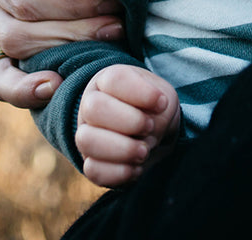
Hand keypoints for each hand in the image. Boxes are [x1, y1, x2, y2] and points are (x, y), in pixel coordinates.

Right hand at [0, 0, 124, 108]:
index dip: (71, 5)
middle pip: (25, 31)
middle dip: (78, 30)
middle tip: (122, 23)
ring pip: (20, 54)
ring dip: (67, 51)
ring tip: (112, 44)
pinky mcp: (6, 53)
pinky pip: (1, 82)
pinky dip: (23, 90)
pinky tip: (54, 87)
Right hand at [76, 65, 181, 188]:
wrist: (157, 135)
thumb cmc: (157, 109)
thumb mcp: (164, 99)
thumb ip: (158, 106)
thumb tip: (149, 128)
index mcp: (108, 80)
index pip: (114, 79)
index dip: (140, 92)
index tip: (161, 104)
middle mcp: (91, 105)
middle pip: (94, 108)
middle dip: (129, 121)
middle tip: (150, 127)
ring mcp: (87, 135)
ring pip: (86, 140)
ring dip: (122, 149)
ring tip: (144, 151)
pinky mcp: (90, 163)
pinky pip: (92, 170)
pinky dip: (119, 172)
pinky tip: (137, 168)